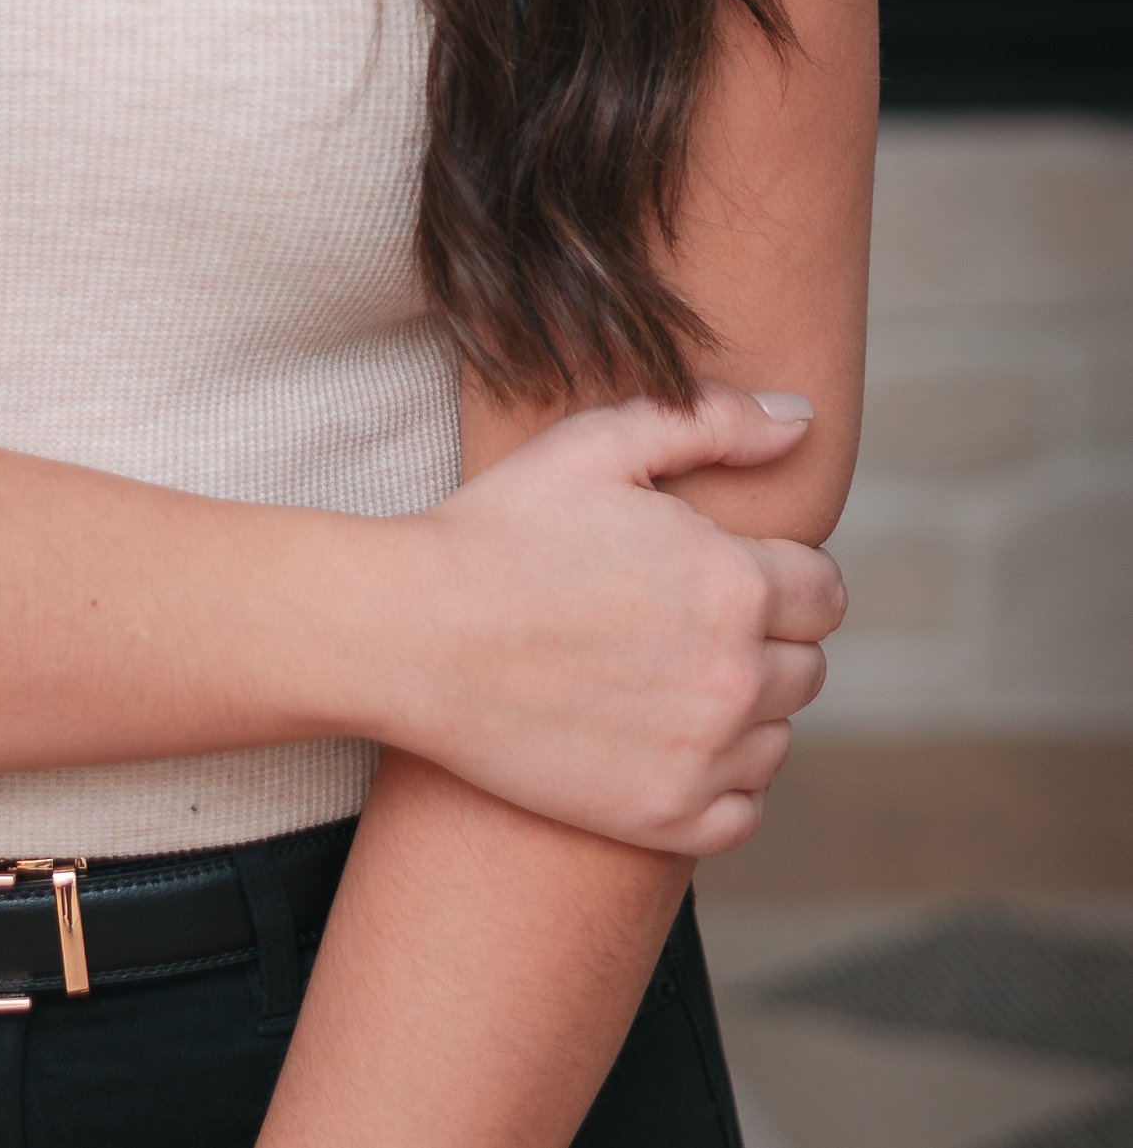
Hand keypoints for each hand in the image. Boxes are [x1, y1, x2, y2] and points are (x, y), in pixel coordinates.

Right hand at [380, 388, 844, 856]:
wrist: (414, 636)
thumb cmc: (500, 529)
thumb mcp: (598, 444)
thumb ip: (712, 421)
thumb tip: (802, 419)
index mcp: (735, 583)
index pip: (824, 591)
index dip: (780, 574)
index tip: (725, 571)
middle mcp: (737, 676)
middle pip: (807, 666)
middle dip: (763, 639)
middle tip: (682, 620)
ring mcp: (704, 757)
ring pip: (778, 737)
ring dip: (744, 709)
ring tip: (664, 676)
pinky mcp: (665, 819)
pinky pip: (744, 812)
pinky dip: (721, 783)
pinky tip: (667, 742)